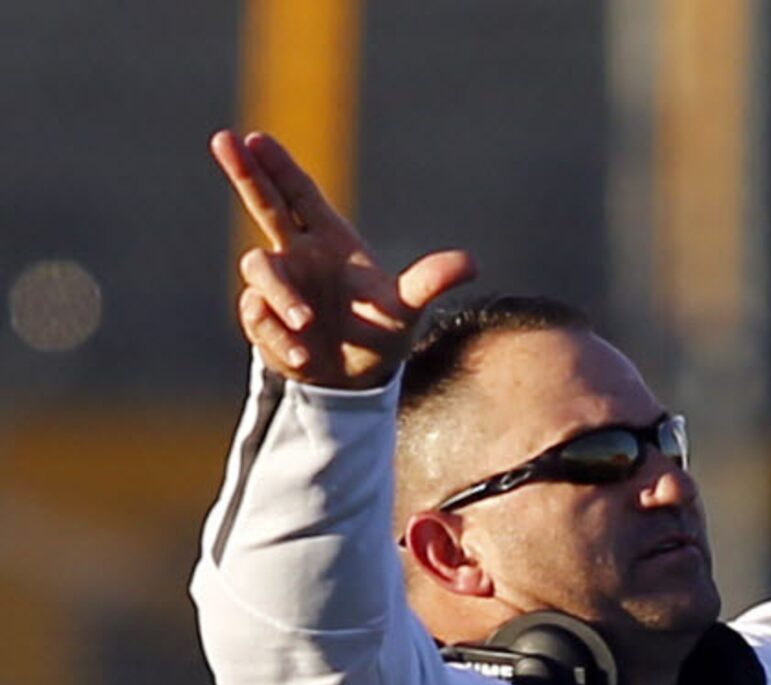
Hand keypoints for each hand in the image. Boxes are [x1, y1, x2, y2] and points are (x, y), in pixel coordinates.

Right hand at [211, 129, 476, 387]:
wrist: (356, 381)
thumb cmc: (380, 332)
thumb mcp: (407, 310)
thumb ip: (430, 283)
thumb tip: (470, 264)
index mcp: (328, 239)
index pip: (300, 194)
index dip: (280, 167)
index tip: (256, 138)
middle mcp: (297, 254)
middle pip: (264, 204)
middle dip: (245, 173)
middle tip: (223, 139)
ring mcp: (278, 285)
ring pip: (259, 269)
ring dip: (281, 293)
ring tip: (306, 323)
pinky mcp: (264, 321)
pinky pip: (260, 319)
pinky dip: (280, 336)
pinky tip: (304, 357)